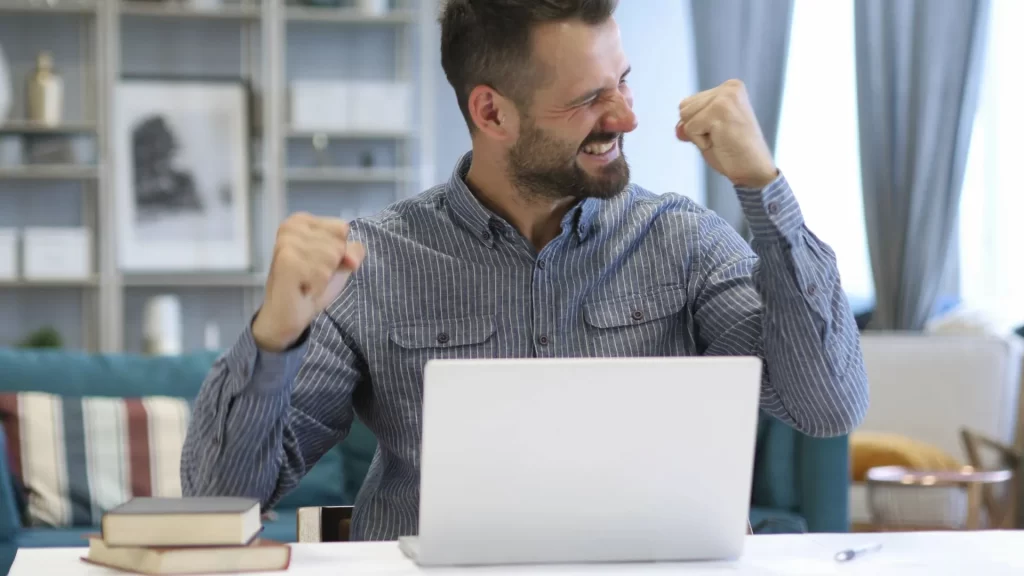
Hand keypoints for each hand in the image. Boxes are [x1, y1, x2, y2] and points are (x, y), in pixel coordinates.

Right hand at [252, 212, 365, 351]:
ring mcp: (286, 243)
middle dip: (331, 266)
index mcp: (301, 220)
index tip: (319, 263)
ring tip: (306, 281)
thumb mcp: (339, 262)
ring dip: (323, 277)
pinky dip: (318, 286)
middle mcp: (290, 226)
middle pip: (339, 243)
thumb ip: (352, 251)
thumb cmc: (311, 283)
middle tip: (310, 275)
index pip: (342, 228)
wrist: (287, 314)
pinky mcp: (286, 261)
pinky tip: (302, 288)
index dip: (339, 252)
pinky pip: (323, 273)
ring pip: (332, 257)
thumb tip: (351, 260)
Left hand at [676, 79, 778, 189]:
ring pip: (685, 117)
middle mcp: (729, 88)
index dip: (698, 124)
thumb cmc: (735, 152)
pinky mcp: (720, 111)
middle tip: (722, 137)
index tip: (721, 131)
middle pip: (684, 107)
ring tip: (722, 138)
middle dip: (697, 128)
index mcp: (730, 88)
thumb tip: (679, 128)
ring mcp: (725, 98)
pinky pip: (690, 129)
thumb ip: (691, 122)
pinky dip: (701, 142)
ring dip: (699, 135)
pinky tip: (721, 142)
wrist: (753, 170)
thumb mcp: (708, 131)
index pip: (689, 103)